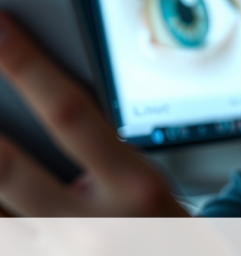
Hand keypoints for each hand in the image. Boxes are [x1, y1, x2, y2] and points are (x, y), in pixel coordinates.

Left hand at [0, 13, 187, 216]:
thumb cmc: (162, 228)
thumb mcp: (145, 180)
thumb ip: (93, 152)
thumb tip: (30, 111)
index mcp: (134, 185)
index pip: (71, 114)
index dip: (28, 67)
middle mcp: (95, 225)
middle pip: (6, 170)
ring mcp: (66, 255)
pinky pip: (7, 236)